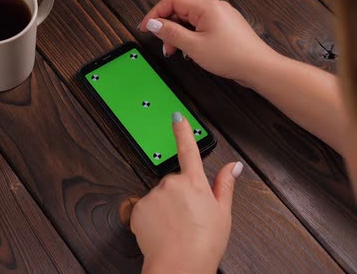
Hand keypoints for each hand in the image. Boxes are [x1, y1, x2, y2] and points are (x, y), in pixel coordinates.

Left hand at [130, 112, 243, 273]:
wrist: (180, 266)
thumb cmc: (204, 244)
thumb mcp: (223, 213)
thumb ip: (225, 185)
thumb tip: (234, 166)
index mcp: (194, 182)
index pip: (188, 149)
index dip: (182, 130)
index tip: (176, 115)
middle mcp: (172, 184)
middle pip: (174, 182)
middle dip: (179, 196)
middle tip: (188, 218)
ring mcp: (153, 195)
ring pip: (159, 196)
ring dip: (165, 208)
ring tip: (175, 228)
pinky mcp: (138, 208)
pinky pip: (145, 209)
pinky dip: (151, 218)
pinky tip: (162, 231)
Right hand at [138, 0, 279, 85]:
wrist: (258, 67)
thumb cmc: (231, 56)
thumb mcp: (193, 46)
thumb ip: (170, 33)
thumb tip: (153, 24)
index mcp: (206, 7)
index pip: (172, 1)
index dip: (155, 13)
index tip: (145, 28)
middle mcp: (214, 7)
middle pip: (180, 10)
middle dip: (167, 27)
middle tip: (163, 45)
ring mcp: (220, 16)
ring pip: (190, 20)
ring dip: (178, 34)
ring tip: (175, 52)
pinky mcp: (225, 27)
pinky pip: (200, 27)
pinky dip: (190, 37)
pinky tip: (189, 51)